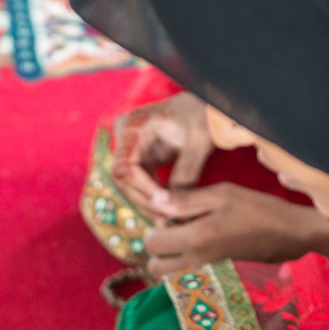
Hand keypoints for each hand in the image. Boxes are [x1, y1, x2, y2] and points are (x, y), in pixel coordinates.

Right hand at [112, 92, 212, 214]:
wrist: (204, 108)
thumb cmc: (202, 115)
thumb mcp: (199, 140)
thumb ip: (187, 171)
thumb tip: (174, 206)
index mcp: (133, 125)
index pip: (124, 166)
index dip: (141, 187)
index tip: (164, 201)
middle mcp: (125, 138)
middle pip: (124, 180)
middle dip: (146, 200)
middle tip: (168, 219)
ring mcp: (131, 150)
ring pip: (130, 187)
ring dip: (149, 205)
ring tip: (170, 220)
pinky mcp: (141, 162)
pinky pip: (141, 187)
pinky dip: (155, 201)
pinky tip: (169, 214)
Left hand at [143, 183, 328, 277]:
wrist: (292, 236)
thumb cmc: (259, 210)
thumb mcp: (223, 195)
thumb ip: (186, 199)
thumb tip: (156, 199)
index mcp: (196, 238)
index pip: (151, 243)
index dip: (155, 230)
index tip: (170, 220)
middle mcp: (197, 264)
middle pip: (154, 269)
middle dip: (158, 253)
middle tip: (176, 236)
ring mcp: (207, 279)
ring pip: (168, 281)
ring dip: (170, 266)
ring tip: (189, 248)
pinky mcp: (217, 286)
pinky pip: (187, 286)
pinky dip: (184, 275)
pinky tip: (201, 257)